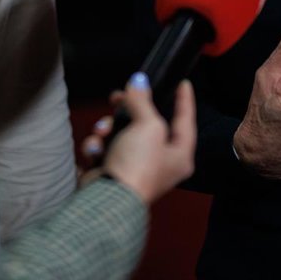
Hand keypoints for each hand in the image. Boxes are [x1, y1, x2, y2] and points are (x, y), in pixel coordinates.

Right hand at [83, 73, 194, 204]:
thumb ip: (143, 101)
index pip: (185, 121)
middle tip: (117, 97)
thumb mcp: (148, 125)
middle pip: (146, 125)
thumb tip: (138, 82)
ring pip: (120, 135)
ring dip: (107, 129)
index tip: (183, 82)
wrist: (108, 198)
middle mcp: (159, 164)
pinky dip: (97, 147)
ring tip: (102, 132)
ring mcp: (134, 169)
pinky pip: (104, 150)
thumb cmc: (138, 165)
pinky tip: (94, 150)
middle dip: (128, 110)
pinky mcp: (112, 173)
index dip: (184, 100)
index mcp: (179, 156)